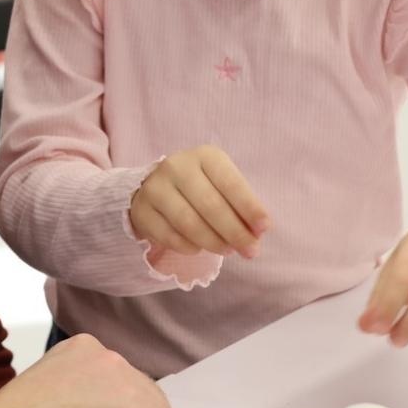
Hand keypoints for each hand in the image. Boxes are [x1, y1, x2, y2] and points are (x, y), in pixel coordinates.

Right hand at [128, 145, 269, 257]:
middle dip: (234, 232)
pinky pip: (169, 236)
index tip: (264, 229)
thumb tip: (258, 232)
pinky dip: (189, 247)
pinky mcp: (142, 210)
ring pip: (189, 223)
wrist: (158, 187)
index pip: (230, 183)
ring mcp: (155, 188)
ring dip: (213, 242)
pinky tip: (199, 248)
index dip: (249, 207)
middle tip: (251, 251)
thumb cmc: (202, 187)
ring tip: (227, 250)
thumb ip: (240, 205)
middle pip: (210, 206)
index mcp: (205, 156)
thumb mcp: (223, 185)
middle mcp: (177, 167)